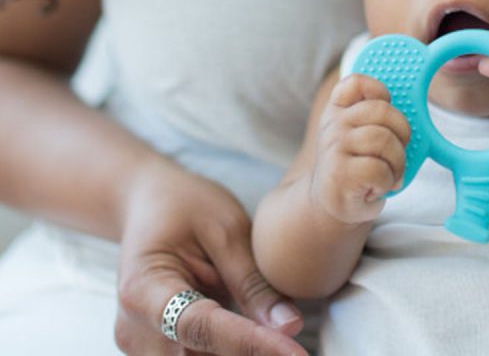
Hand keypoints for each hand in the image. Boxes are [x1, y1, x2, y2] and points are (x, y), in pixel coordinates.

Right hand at [115, 159, 306, 355]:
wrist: (149, 203)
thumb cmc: (187, 205)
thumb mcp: (227, 230)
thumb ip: (254, 282)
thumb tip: (291, 328)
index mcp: (143, 290)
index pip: (200, 328)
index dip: (251, 344)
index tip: (296, 352)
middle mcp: (133, 328)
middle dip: (250, 355)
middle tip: (299, 351)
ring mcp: (139, 345)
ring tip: (282, 344)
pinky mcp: (154, 351)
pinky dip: (228, 353)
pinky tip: (258, 341)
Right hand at [311, 74, 409, 224]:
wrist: (329, 204)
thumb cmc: (355, 166)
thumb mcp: (358, 134)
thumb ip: (375, 117)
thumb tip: (413, 112)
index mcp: (339, 109)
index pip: (357, 83)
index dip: (380, 92)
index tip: (386, 114)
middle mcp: (333, 124)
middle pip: (382, 110)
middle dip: (401, 132)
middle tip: (396, 152)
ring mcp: (335, 147)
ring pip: (383, 139)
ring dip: (397, 162)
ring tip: (388, 173)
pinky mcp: (340, 174)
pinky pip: (379, 169)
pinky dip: (386, 181)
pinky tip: (377, 186)